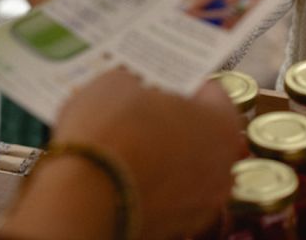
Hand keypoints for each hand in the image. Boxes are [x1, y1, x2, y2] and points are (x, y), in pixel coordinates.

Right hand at [53, 68, 243, 238]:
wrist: (83, 201)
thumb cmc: (109, 133)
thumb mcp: (115, 85)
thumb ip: (136, 84)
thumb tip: (131, 89)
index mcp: (221, 124)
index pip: (214, 93)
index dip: (186, 83)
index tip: (166, 80)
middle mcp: (222, 168)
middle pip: (204, 135)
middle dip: (179, 123)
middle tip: (146, 112)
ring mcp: (202, 205)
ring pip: (188, 170)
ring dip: (168, 158)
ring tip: (131, 145)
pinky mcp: (176, 228)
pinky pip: (169, 197)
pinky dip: (154, 187)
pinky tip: (125, 175)